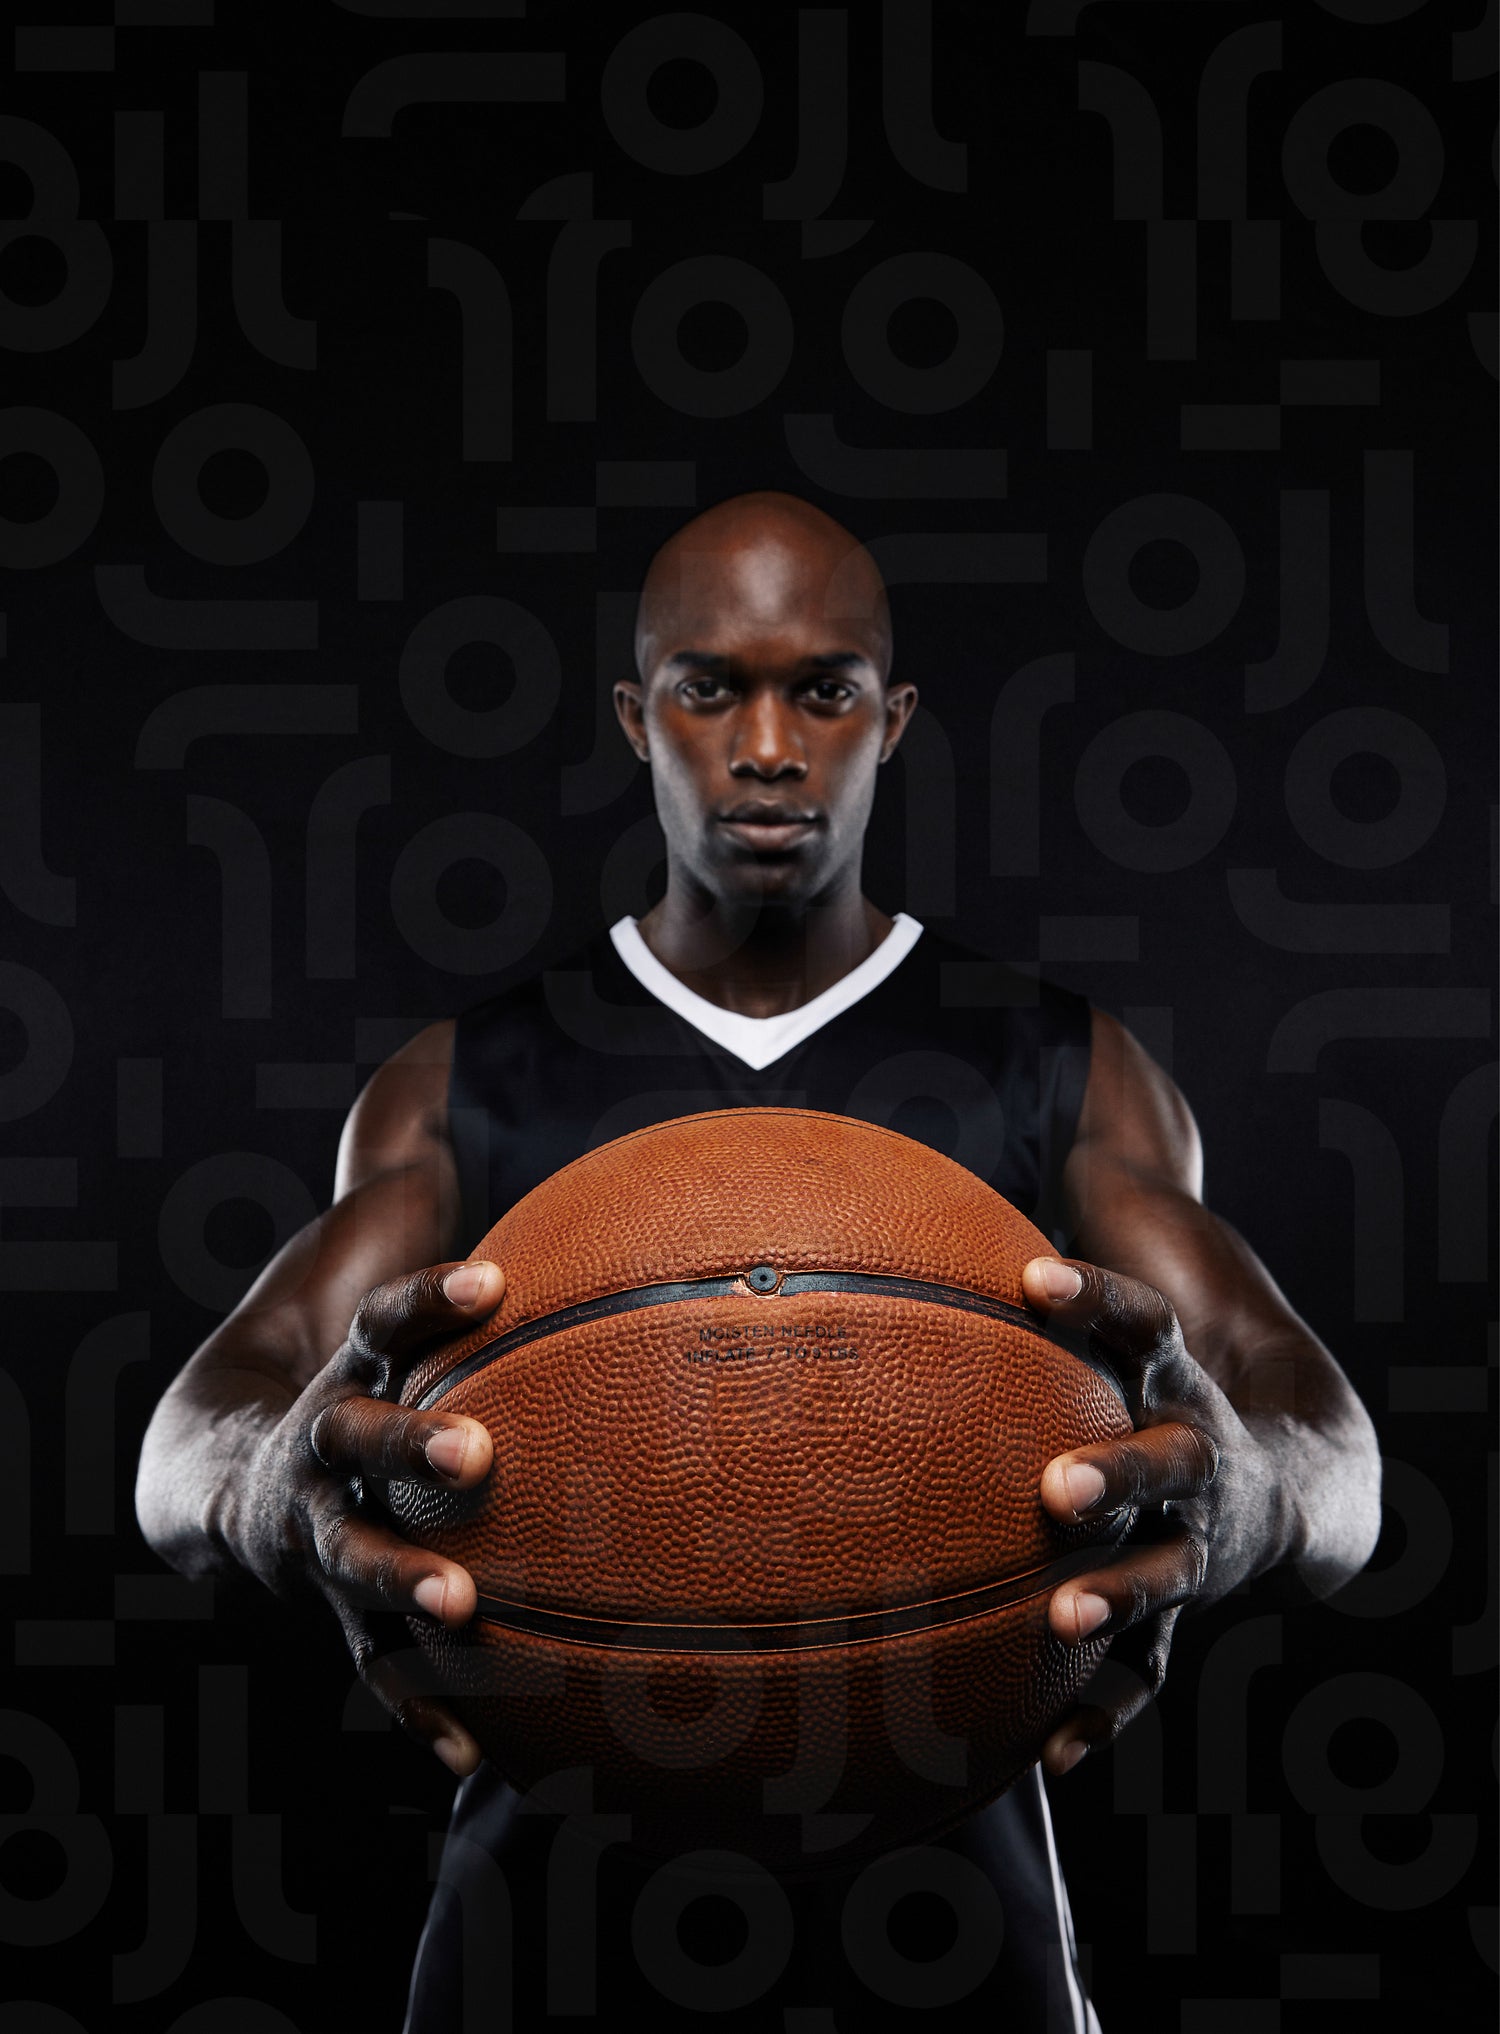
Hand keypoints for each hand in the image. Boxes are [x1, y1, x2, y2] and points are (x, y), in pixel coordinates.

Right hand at [227, 1260, 504, 1775]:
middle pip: (358, 1437)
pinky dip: (425, 1706)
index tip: (496, 1279)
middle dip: (412, 1440)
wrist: (214, 1467)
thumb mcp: (376, 1286)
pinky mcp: (331, 1600)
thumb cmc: (339, 1362)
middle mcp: (323, 1446)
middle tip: (477, 1448)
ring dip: (404, 1575)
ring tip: (461, 1597)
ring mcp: (316, 1529)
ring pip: (353, 1553)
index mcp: (345, 1367)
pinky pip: (378, 1661)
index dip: (435, 1297)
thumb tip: (483, 1080)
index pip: (386, 1318)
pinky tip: (481, 1755)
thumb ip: (434, 1215)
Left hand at [1021, 1256, 1280, 1776]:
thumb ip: (1053, 1287)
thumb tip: (942, 1219)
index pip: (1144, 1322)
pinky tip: (1053, 1751)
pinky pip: (1151, 1671)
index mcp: (1177, 1381)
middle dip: (1119, 1473)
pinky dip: (1106, 1711)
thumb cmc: (1161, 1390)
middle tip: (1057, 1486)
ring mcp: (1198, 1542)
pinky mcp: (1187, 1612)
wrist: (1298, 1484)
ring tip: (1064, 1614)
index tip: (1033, 1274)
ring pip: (1166, 1572)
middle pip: (1171, 1462)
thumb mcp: (1131, 1336)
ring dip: (1117, 1594)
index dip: (1095, 1296)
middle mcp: (1198, 1458)